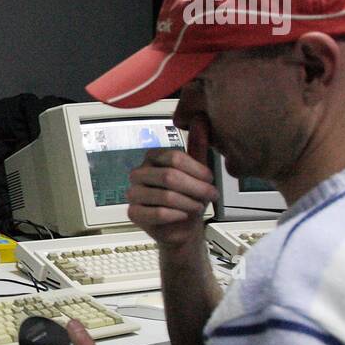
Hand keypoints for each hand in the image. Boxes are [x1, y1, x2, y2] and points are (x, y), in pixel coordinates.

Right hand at [126, 116, 217, 251]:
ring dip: (188, 203)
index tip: (210, 180)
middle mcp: (139, 173)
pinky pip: (157, 213)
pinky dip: (176, 215)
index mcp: (152, 158)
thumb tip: (199, 117)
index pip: (174, 158)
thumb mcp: (197, 171)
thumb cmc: (189, 197)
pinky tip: (184, 215)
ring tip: (198, 207)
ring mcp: (133, 193)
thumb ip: (198, 145)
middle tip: (210, 196)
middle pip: (169, 176)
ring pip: (165, 195)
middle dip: (196, 188)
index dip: (196, 170)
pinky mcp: (133, 213)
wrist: (182, 227)